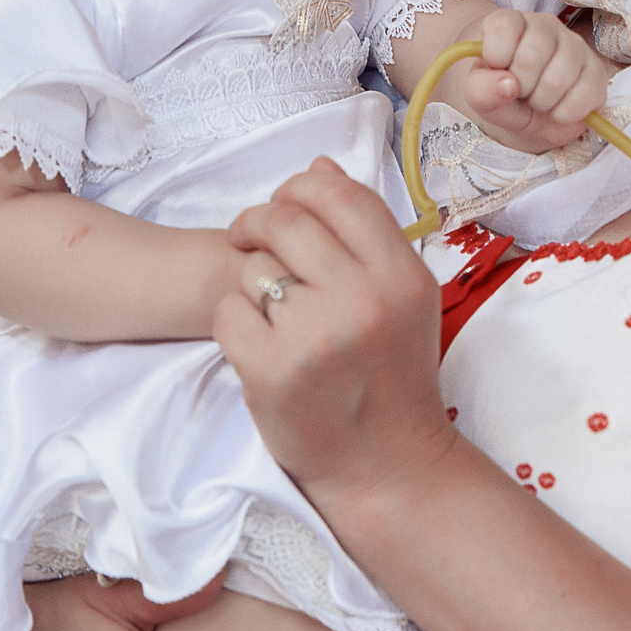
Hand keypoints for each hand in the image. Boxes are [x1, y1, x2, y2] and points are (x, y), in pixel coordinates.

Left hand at [217, 159, 463, 512]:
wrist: (388, 465)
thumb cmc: (392, 376)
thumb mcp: (403, 298)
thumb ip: (365, 232)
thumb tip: (318, 165)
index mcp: (401, 275)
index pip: (337, 193)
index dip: (300, 186)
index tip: (287, 205)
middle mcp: (363, 300)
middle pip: (285, 219)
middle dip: (258, 222)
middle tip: (252, 241)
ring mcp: (315, 338)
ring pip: (252, 266)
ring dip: (249, 279)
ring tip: (269, 308)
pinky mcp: (272, 373)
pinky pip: (228, 313)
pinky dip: (233, 322)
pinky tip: (256, 342)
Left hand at [459, 7, 613, 153]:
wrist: (527, 117)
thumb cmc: (501, 98)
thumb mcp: (480, 96)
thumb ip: (481, 90)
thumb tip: (507, 85)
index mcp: (511, 22)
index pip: (504, 26)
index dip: (496, 57)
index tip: (495, 72)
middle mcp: (545, 27)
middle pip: (532, 56)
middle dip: (521, 87)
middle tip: (519, 92)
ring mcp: (575, 46)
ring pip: (559, 78)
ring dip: (543, 102)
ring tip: (538, 101)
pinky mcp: (597, 71)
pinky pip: (585, 94)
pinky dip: (567, 112)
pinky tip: (558, 111)